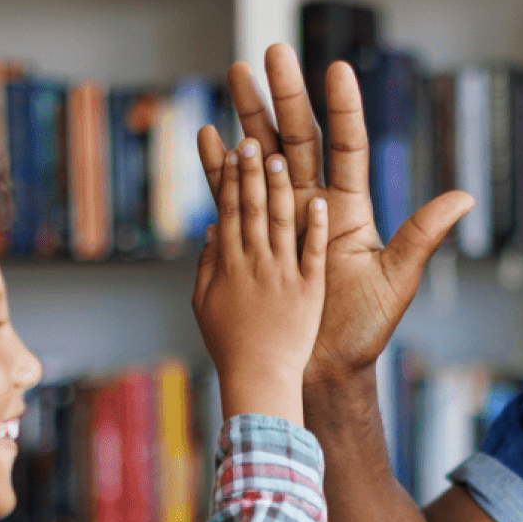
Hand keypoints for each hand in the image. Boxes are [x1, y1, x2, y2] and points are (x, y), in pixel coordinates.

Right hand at [192, 137, 327, 426]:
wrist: (261, 383)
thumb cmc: (231, 348)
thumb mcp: (204, 306)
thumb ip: (208, 266)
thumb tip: (212, 229)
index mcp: (230, 265)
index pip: (231, 210)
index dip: (230, 179)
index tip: (231, 149)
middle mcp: (256, 264)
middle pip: (253, 207)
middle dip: (252, 171)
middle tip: (252, 138)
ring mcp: (284, 275)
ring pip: (281, 222)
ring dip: (280, 188)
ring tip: (281, 156)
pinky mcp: (308, 291)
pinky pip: (312, 254)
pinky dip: (315, 230)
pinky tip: (319, 204)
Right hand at [198, 43, 474, 388]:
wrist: (323, 368)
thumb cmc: (364, 329)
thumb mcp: (396, 279)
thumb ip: (422, 235)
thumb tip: (464, 198)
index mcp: (348, 207)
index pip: (346, 145)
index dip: (343, 108)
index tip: (336, 69)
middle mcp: (314, 203)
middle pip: (297, 137)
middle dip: (284, 95)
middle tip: (271, 52)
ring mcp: (281, 218)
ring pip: (262, 156)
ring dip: (247, 116)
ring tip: (234, 75)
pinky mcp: (255, 238)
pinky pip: (233, 196)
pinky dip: (219, 167)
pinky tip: (210, 136)